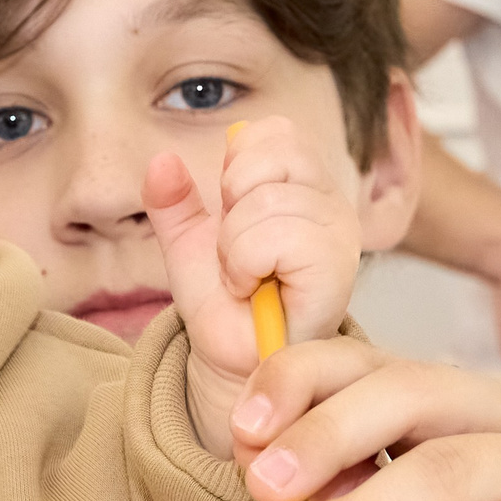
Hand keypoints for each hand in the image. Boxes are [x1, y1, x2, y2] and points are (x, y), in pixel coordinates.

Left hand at [143, 116, 361, 457]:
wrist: (237, 368)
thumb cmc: (228, 311)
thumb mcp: (189, 249)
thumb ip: (174, 204)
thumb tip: (159, 161)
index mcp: (305, 188)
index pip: (274, 132)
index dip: (237, 167)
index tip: (231, 218)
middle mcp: (332, 205)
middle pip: (268, 156)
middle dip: (229, 208)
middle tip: (238, 256)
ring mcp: (341, 236)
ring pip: (265, 199)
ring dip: (234, 245)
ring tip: (245, 277)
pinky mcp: (337, 270)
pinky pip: (278, 235)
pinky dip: (246, 261)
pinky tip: (254, 288)